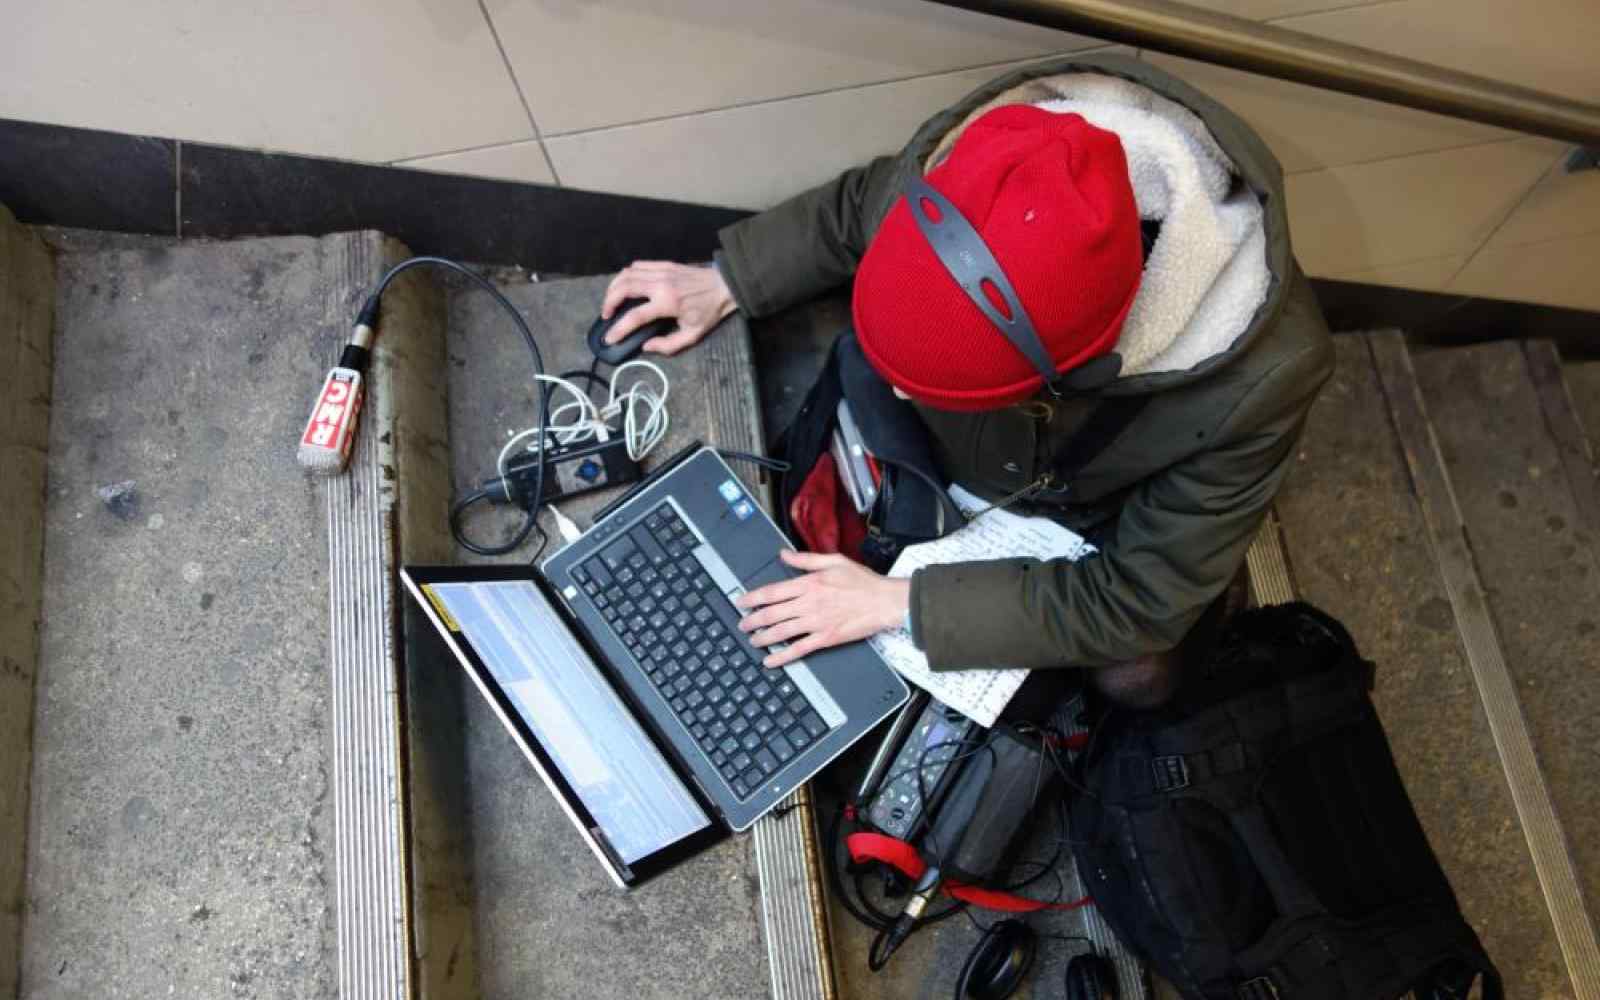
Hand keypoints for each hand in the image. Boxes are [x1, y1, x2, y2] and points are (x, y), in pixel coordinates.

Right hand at [600, 260, 736, 355]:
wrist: (724, 286)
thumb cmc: (709, 312)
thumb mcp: (693, 335)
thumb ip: (669, 345)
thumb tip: (646, 347)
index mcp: (668, 303)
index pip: (635, 316)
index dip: (619, 328)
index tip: (609, 338)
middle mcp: (660, 284)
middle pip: (624, 288)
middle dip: (609, 302)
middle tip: (606, 315)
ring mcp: (661, 271)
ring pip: (627, 274)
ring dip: (613, 287)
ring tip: (611, 301)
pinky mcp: (664, 264)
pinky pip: (638, 265)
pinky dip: (626, 274)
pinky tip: (624, 285)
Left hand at [735, 550, 909, 668]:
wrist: (884, 601)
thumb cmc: (863, 582)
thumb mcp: (834, 560)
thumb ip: (805, 559)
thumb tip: (784, 555)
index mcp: (809, 584)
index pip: (772, 592)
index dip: (752, 598)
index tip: (741, 602)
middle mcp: (809, 604)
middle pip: (771, 614)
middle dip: (752, 620)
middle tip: (743, 624)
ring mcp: (816, 623)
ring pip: (781, 632)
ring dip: (762, 638)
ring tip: (753, 640)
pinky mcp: (825, 639)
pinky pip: (798, 649)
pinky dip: (781, 656)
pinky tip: (771, 660)